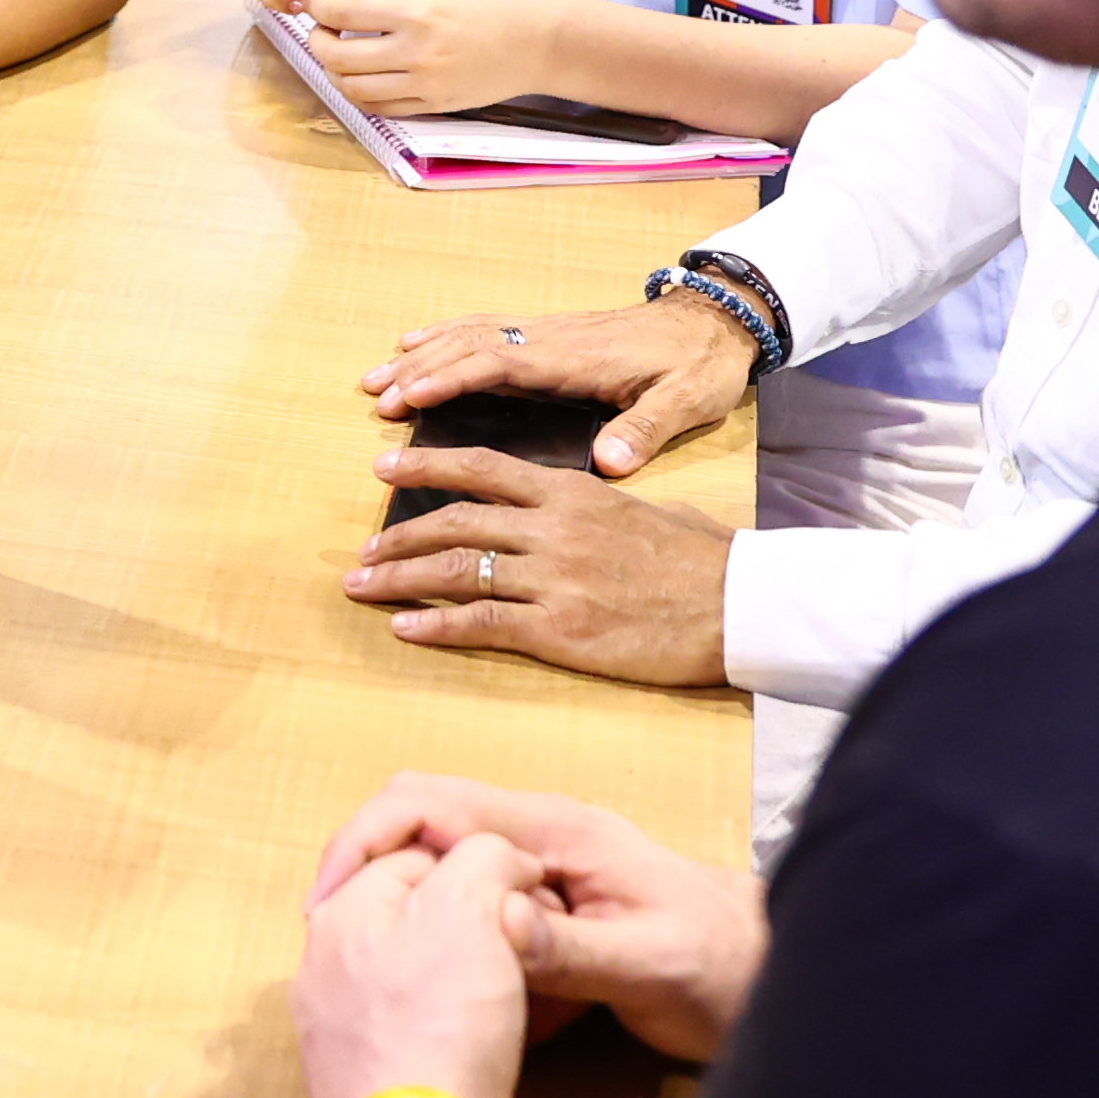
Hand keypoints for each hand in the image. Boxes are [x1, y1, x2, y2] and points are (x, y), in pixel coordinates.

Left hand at [296, 811, 537, 1097]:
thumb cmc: (443, 1020)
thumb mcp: (471, 910)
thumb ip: (483, 859)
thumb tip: (499, 860)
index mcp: (340, 911)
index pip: (417, 856)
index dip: (481, 866)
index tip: (529, 896)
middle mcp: (320, 964)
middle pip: (411, 917)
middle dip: (467, 923)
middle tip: (519, 948)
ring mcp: (331, 1024)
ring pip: (409, 972)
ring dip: (458, 974)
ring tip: (504, 997)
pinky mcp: (354, 1074)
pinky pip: (404, 1025)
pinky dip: (441, 1024)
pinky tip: (473, 1043)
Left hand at [301, 0, 573, 116]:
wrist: (542, 43)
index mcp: (419, 14)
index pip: (346, 14)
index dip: (319, 8)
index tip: (314, 2)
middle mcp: (417, 54)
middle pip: (339, 58)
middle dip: (318, 42)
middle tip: (320, 30)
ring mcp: (425, 85)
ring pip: (354, 89)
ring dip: (334, 72)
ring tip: (337, 55)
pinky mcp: (435, 106)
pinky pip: (381, 108)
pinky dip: (360, 94)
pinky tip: (361, 77)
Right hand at [309, 775, 762, 1065]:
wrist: (769, 973)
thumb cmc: (719, 965)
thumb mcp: (650, 965)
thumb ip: (572, 948)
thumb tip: (490, 921)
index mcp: (554, 830)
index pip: (428, 802)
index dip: (364, 841)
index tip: (326, 907)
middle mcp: (536, 836)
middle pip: (417, 825)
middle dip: (368, 877)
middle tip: (341, 948)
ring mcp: (536, 867)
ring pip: (437, 867)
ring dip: (406, 914)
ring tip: (382, 975)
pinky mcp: (539, 903)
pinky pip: (466, 907)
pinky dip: (443, 941)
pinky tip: (445, 991)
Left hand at [348, 451, 732, 687]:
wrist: (738, 606)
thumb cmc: (702, 559)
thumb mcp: (646, 508)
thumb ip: (597, 501)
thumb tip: (578, 496)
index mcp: (571, 491)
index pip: (480, 470)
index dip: (424, 467)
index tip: (383, 468)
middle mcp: (553, 528)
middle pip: (454, 522)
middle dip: (396, 537)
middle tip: (360, 552)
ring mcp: (553, 579)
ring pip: (455, 571)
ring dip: (400, 579)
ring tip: (363, 587)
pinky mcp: (559, 631)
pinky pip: (481, 624)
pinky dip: (435, 626)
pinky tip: (403, 628)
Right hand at [366, 292, 757, 476]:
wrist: (718, 322)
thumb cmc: (700, 366)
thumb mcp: (686, 401)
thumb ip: (645, 429)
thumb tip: (609, 462)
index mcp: (575, 359)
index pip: (499, 363)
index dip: (450, 378)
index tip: (409, 398)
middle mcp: (551, 339)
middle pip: (470, 346)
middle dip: (419, 370)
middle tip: (376, 398)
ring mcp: (547, 333)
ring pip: (470, 335)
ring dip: (421, 353)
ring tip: (376, 377)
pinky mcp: (550, 334)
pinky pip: (485, 330)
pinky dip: (444, 336)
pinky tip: (417, 345)